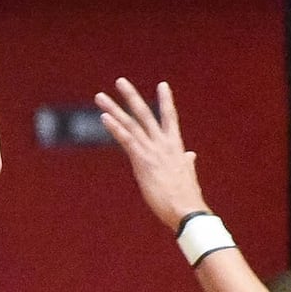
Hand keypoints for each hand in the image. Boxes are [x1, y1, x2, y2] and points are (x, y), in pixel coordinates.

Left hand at [95, 79, 210, 229]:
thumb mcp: (188, 175)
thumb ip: (187, 162)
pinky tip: (104, 117)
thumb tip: (190, 155)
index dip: (166, 101)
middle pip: (145, 114)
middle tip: (120, 81)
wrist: (187, 210)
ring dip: (114, 109)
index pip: (170, 118)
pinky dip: (115, 128)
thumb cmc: (187, 197)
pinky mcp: (142, 161)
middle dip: (131, 97)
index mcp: (175, 147)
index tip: (162, 85)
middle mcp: (163, 144)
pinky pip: (126, 140)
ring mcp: (152, 151)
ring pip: (131, 124)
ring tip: (100, 96)